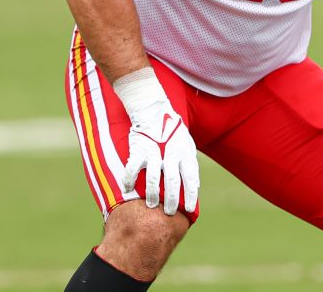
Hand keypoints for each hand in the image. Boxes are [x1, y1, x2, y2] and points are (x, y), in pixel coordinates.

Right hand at [120, 100, 199, 214]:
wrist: (153, 109)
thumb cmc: (171, 129)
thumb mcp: (186, 143)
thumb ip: (189, 162)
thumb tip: (194, 185)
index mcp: (185, 152)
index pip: (191, 178)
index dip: (190, 196)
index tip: (188, 209)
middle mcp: (171, 153)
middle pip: (173, 182)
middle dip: (172, 200)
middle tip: (169, 212)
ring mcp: (154, 151)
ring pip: (154, 178)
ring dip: (153, 195)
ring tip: (151, 205)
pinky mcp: (139, 148)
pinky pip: (132, 168)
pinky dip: (129, 180)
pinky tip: (127, 189)